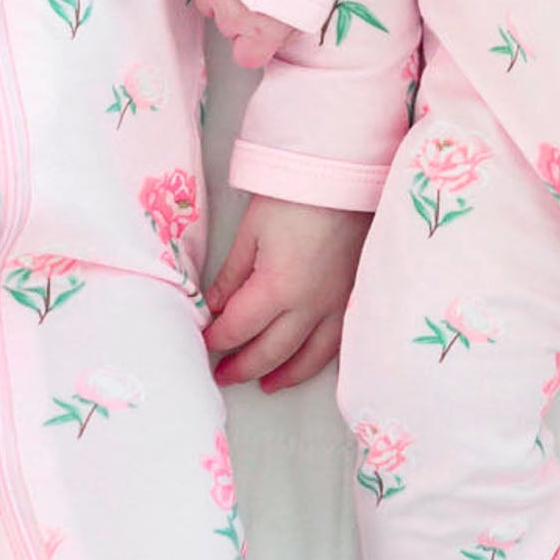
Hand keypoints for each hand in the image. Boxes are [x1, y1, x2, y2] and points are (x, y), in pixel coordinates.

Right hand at [177, 0, 295, 70]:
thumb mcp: (308, 10)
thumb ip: (284, 29)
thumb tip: (277, 31)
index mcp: (260, 33)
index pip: (245, 57)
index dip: (252, 45)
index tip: (258, 34)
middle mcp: (232, 17)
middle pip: (228, 26)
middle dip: (240, 13)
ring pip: (209, 4)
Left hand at [201, 198, 368, 392]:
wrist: (346, 175)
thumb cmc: (294, 196)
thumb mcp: (251, 231)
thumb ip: (232, 275)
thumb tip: (214, 306)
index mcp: (277, 287)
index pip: (238, 328)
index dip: (217, 340)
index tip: (204, 343)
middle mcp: (309, 306)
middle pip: (271, 352)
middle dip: (243, 367)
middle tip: (224, 375)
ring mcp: (337, 305)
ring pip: (310, 358)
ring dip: (284, 375)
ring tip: (265, 384)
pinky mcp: (355, 297)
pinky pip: (338, 343)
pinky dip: (319, 360)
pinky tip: (308, 364)